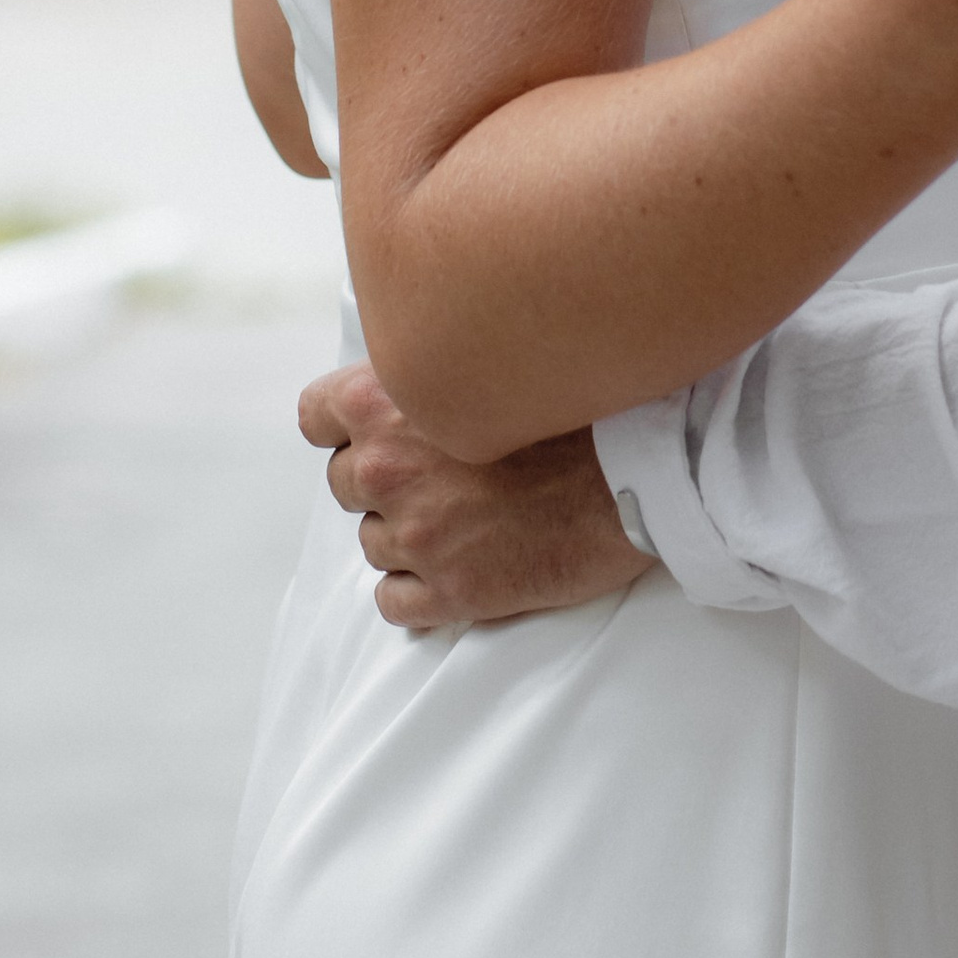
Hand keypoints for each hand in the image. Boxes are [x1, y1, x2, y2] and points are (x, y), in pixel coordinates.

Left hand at [298, 361, 653, 631]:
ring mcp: (415, 535)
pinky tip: (463, 563)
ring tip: (469, 515)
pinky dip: (419, 589)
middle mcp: (388, 467)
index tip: (377, 427)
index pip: (315, 416)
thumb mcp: (494, 356)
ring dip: (408, 532)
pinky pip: (393, 601)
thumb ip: (434, 368)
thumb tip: (413, 375)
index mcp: (389, 400)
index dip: (344, 421)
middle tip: (446, 472)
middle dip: (385, 478)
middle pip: (344, 480)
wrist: (642, 472)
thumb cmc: (582, 405)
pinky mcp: (448, 592)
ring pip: (371, 540)